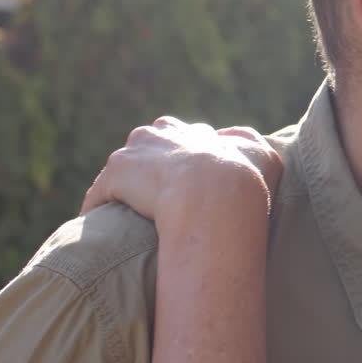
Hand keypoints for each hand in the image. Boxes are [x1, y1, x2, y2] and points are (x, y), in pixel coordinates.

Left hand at [81, 117, 282, 226]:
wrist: (217, 190)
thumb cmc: (244, 176)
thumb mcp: (262, 153)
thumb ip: (248, 140)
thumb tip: (228, 135)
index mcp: (191, 132)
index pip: (178, 139)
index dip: (180, 163)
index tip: (183, 186)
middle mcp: (160, 133)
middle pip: (144, 147)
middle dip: (146, 168)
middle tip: (153, 201)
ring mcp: (135, 153)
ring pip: (120, 172)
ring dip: (121, 191)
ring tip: (122, 219)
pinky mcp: (114, 175)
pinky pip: (100, 195)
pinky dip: (99, 211)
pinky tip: (103, 230)